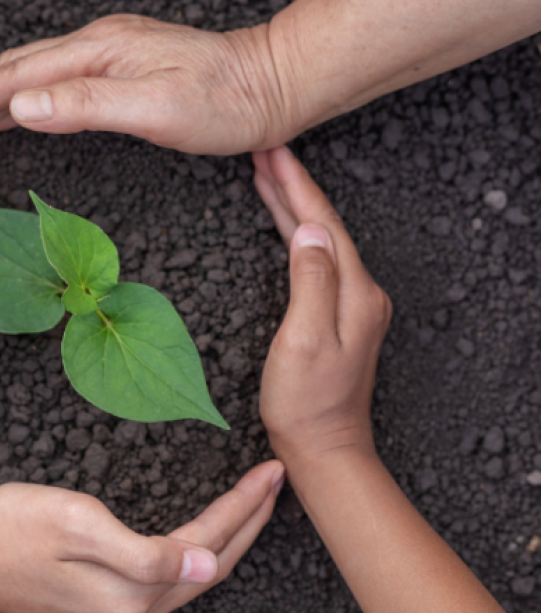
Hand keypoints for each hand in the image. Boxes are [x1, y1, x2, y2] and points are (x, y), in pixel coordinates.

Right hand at [0, 14, 301, 154]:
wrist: (272, 85)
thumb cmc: (225, 102)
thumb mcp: (159, 107)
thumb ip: (88, 105)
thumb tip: (21, 108)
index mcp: (97, 53)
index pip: (14, 80)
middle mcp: (94, 47)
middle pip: (10, 72)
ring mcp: (105, 57)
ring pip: (27, 77)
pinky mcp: (116, 71)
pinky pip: (51, 84)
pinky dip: (17, 99)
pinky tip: (7, 112)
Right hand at [0, 460, 284, 612]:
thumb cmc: (8, 528)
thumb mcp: (75, 524)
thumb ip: (144, 552)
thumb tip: (206, 562)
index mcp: (129, 596)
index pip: (204, 545)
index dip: (241, 507)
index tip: (268, 471)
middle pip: (208, 566)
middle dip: (247, 522)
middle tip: (275, 479)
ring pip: (191, 575)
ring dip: (228, 538)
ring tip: (253, 501)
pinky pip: (167, 583)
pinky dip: (195, 553)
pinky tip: (204, 534)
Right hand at [254, 147, 391, 469]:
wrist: (323, 447)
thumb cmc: (307, 403)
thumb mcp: (303, 339)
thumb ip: (311, 280)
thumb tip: (309, 230)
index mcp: (354, 292)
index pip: (324, 223)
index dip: (296, 186)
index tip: (273, 152)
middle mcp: (360, 292)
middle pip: (324, 226)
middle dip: (293, 187)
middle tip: (265, 153)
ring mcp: (352, 304)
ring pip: (320, 240)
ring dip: (293, 207)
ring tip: (268, 177)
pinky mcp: (338, 316)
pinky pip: (317, 261)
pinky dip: (296, 236)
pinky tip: (286, 228)